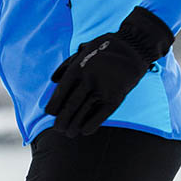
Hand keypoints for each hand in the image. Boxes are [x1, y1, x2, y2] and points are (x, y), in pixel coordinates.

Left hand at [44, 6, 173, 136]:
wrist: (132, 47)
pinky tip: (85, 131)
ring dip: (74, 126)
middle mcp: (88, 79)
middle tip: (58, 128)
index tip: (49, 113)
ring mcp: (102, 89)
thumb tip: (53, 80)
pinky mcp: (115, 97)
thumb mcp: (83, 50)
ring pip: (83, 112)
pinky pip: (100, 115)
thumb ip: (67, 65)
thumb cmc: (104, 49)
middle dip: (62, 120)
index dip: (54, 105)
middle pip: (70, 105)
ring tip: (69, 133)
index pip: (61, 91)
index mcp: (78, 68)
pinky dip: (91, 125)